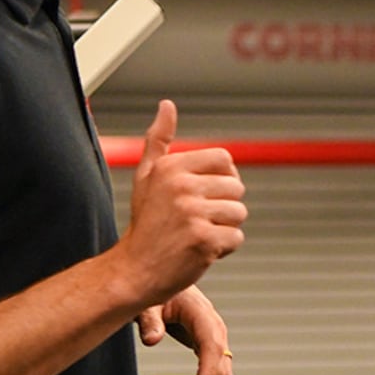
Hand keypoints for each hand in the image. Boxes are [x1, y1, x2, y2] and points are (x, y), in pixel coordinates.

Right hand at [117, 100, 246, 310]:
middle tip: (199, 221)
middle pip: (236, 188)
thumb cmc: (146, 224)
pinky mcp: (203, 240)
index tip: (207, 195)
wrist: (135, 270)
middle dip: (225, 207)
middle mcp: (181, 185)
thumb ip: (159, 140)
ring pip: (239, 214)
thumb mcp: (147, 176)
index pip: (225, 160)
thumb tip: (167, 105)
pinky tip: (201, 251)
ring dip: (225, 228)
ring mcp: (192, 213)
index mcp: (171, 167)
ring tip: (199, 235)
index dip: (223, 179)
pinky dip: (224, 249)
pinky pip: (236, 238)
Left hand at [139, 286, 232, 374]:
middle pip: (220, 369)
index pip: (213, 347)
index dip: (209, 372)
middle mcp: (215, 331)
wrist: (166, 282)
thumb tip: (151, 340)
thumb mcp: (148, 303)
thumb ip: (149, 320)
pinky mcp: (210, 349)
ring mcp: (216, 341)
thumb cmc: (158, 291)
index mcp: (203, 316)